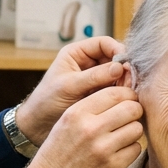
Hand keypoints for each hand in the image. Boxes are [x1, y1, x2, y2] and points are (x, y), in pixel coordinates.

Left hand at [16, 36, 130, 145]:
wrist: (38, 124)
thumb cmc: (46, 101)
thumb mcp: (68, 86)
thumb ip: (94, 76)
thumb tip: (119, 67)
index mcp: (76, 53)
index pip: (104, 43)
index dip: (118, 50)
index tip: (126, 64)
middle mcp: (88, 63)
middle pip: (115, 58)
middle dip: (124, 69)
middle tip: (129, 82)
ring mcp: (95, 79)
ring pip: (118, 74)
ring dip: (124, 82)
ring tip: (127, 93)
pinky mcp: (99, 94)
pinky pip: (115, 89)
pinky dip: (121, 93)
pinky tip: (124, 100)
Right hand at [25, 86, 143, 167]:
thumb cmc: (59, 149)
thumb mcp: (67, 120)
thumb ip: (92, 106)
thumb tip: (124, 94)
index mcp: (78, 113)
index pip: (116, 93)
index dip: (127, 95)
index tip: (127, 101)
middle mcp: (90, 128)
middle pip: (132, 108)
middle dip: (134, 112)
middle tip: (128, 118)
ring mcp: (103, 149)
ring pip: (137, 129)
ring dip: (132, 132)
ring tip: (120, 137)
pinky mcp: (112, 167)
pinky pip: (136, 149)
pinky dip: (130, 150)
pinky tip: (117, 152)